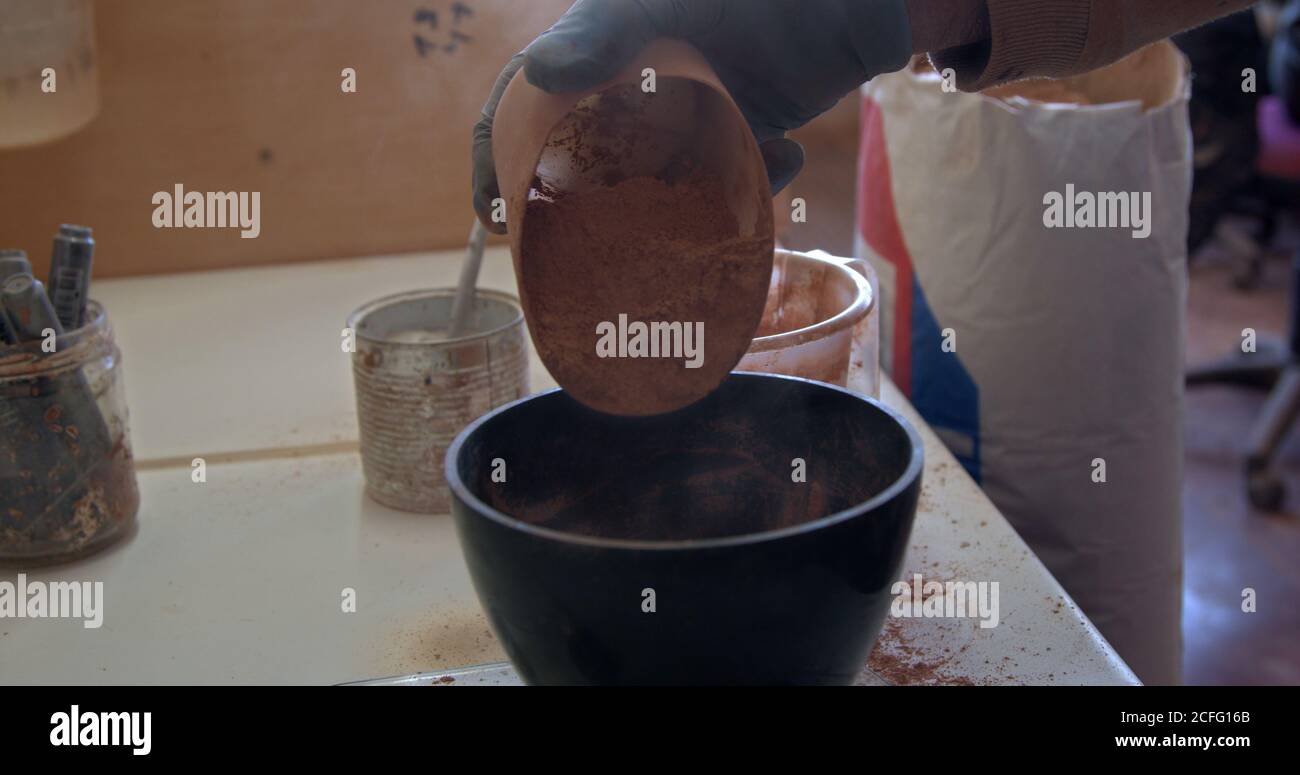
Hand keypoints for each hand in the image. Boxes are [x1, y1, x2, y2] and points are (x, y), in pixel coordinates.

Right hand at [472, 0, 914, 231]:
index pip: (524, 101)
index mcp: (599, 51)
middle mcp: (637, 87)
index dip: (498, 155)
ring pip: (661, 181)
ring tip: (696, 225)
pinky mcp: (747, 129)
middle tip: (579, 253)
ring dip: (677, 208)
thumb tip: (538, 71)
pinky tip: (790, 155)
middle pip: (585, 157)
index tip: (494, 213)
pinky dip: (759, 179)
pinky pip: (735, 177)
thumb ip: (604, 30)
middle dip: (580, 207)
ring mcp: (692, 111)